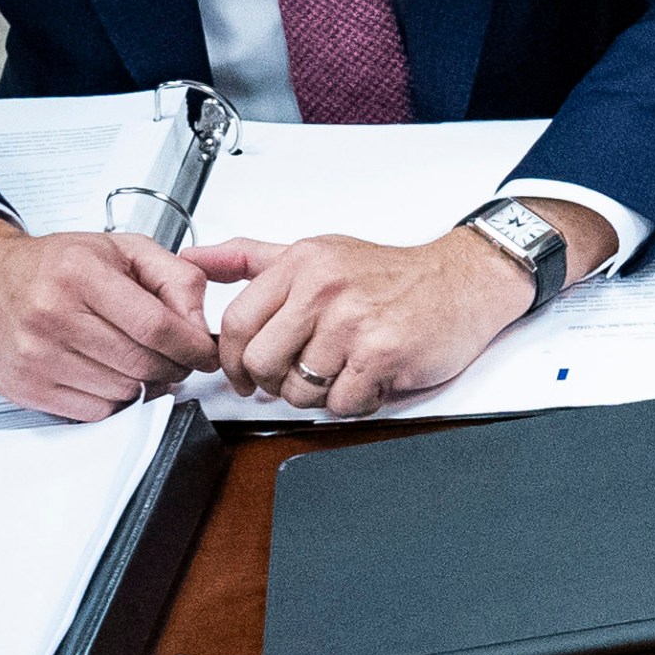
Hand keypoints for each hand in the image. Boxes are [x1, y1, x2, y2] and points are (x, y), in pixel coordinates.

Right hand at [0, 209, 217, 420]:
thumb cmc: (58, 265)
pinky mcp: (24, 385)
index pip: (156, 326)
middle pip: (142, 364)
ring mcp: (33, 354)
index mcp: (79, 273)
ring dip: (143, 383)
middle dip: (173, 366)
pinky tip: (106, 371)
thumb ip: (176, 278)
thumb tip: (199, 324)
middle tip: (174, 357)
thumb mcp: (125, 250)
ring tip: (135, 359)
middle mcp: (50, 313)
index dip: (191, 346)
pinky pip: (94, 410)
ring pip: (123, 391)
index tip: (204, 352)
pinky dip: (112, 397)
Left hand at [193, 214, 588, 417]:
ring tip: (342, 373)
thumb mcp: (316, 251)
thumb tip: (191, 257)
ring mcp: (354, 320)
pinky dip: (354, 402)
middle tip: (296, 379)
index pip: (237, 322)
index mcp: (301, 263)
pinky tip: (368, 379)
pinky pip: (342, 403)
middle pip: (262, 362)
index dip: (233, 360)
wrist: (464, 280)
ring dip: (318, 395)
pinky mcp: (384, 352)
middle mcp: (324, 287)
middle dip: (273, 383)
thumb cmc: (392, 274)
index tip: (244, 374)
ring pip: (301, 389)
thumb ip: (250, 257)